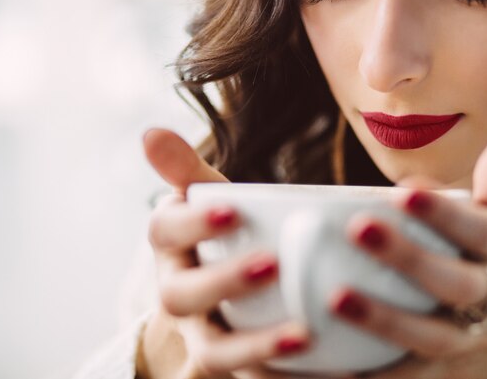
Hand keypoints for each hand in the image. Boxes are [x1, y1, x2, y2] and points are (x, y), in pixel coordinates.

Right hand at [138, 129, 310, 378]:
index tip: (233, 210)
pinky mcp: (231, 367)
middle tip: (273, 263)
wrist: (220, 303)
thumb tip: (150, 132)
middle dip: (223, 281)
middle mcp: (178, 294)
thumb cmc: (222, 240)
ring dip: (255, 345)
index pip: (164, 230)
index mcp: (172, 248)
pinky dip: (284, 377)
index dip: (192, 223)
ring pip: (214, 351)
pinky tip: (336, 371)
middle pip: (180, 296)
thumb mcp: (210, 204)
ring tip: (305, 334)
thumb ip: (189, 173)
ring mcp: (203, 336)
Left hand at [333, 138, 486, 378]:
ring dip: (383, 318)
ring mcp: (467, 343)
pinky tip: (329, 361)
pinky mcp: (441, 377)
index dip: (442, 213)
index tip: (403, 193)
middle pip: (452, 282)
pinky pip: (402, 378)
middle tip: (358, 228)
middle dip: (408, 257)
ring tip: (335, 297)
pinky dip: (368, 374)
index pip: (476, 229)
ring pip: (427, 335)